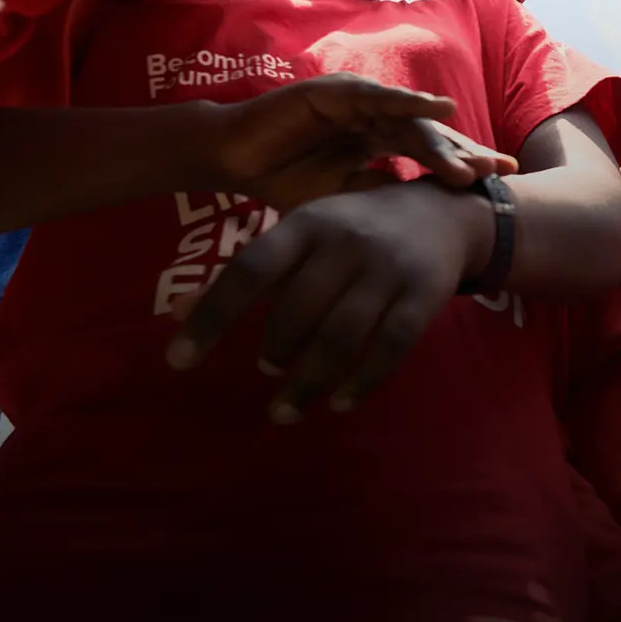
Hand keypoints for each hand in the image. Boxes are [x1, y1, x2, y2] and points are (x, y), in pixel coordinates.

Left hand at [164, 180, 489, 420]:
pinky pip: (389, 350)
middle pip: (297, 311)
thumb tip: (176, 312)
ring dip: (308, 382)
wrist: (444, 213)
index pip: (249, 271)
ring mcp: (389, 270)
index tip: (178, 361)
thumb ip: (248, 273)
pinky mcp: (425, 296)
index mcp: (307, 224)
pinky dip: (361, 383)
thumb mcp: (302, 235)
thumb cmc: (354, 229)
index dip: (212, 318)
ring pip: (340, 338)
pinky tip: (339, 404)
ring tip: (285, 408)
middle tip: (267, 367)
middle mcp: (347, 242)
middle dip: (275, 350)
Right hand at [213, 72, 515, 208]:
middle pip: (430, 136)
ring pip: (408, 120)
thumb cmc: (286, 182)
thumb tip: (426, 214)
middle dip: (467, 152)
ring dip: (443, 138)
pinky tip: (437, 109)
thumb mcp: (344, 200)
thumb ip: (381, 197)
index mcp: (380, 142)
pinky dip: (406, 102)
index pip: (429, 155)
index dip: (463, 166)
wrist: (235, 161)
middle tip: (502, 170)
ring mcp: (356, 102)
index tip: (501, 186)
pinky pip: (374, 96)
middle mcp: (375, 119)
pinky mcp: (333, 91)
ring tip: (475, 159)